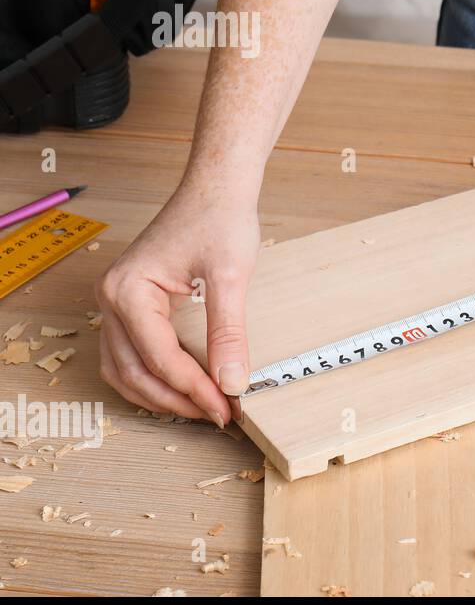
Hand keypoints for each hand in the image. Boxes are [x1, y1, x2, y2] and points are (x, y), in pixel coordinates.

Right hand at [95, 186, 260, 424]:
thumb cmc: (220, 219)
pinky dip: (155, 377)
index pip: (159, 359)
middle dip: (177, 400)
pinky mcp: (132, 304)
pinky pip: (132, 354)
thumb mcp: (230, 276)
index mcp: (128, 290)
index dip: (194, 390)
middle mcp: (112, 298)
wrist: (216, 188)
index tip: (226, 408)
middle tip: (218, 415)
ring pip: (125, 369)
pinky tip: (187, 387)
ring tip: (202, 408)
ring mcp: (117, 302)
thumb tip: (233, 382)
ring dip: (161, 395)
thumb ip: (228, 332)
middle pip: (134, 372)